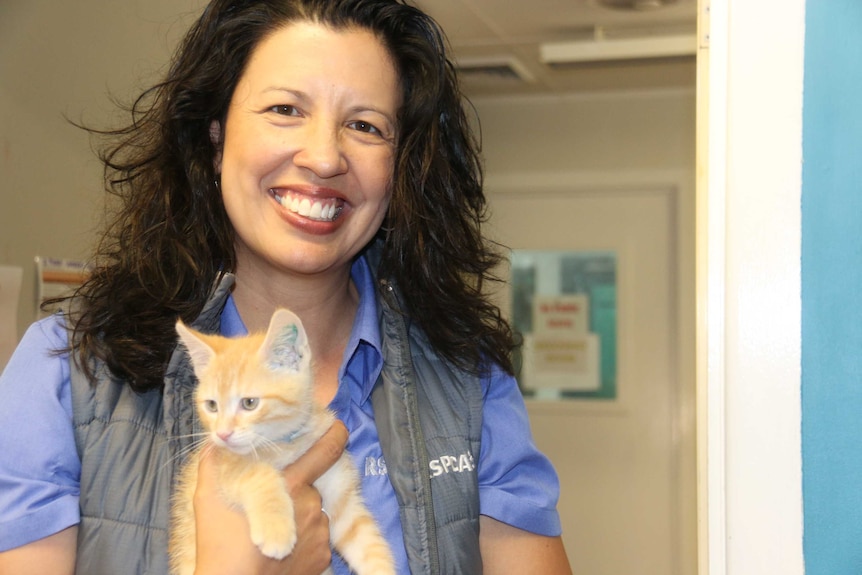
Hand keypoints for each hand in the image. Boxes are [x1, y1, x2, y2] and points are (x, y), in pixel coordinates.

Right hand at [192, 421, 348, 574]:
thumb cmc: (220, 545)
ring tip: (272, 531)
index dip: (335, 436)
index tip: (338, 428)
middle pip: (310, 486)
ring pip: (313, 513)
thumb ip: (214, 464)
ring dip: (299, 516)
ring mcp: (320, 533)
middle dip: (295, 489)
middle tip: (273, 503)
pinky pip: (316, 540)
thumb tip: (215, 444)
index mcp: (290, 485)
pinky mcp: (323, 558)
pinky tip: (281, 550)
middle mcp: (312, 506)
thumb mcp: (208, 498)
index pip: (326, 451)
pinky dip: (303, 540)